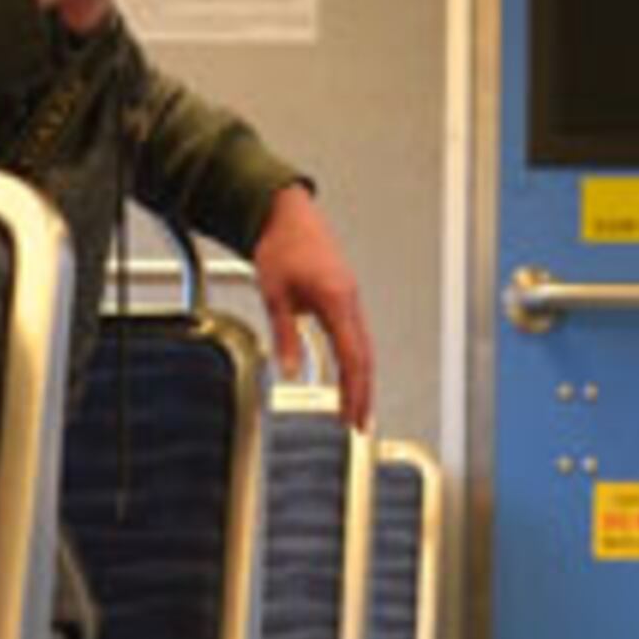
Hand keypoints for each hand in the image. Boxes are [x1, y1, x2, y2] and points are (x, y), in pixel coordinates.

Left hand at [251, 186, 374, 426]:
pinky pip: (356, 333)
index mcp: (336, 300)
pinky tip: (350, 375)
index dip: (354, 391)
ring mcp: (350, 297)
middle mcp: (349, 300)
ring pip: (364, 346)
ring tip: (357, 408)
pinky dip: (356, 359)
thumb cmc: (281, 246)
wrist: (286, 213)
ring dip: (362, 379)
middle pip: (365, 356)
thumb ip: (285, 336)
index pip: (352, 356)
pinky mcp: (344, 295)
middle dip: (364, 393)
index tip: (351, 417)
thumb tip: (290, 372)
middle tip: (360, 425)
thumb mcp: (274, 294)